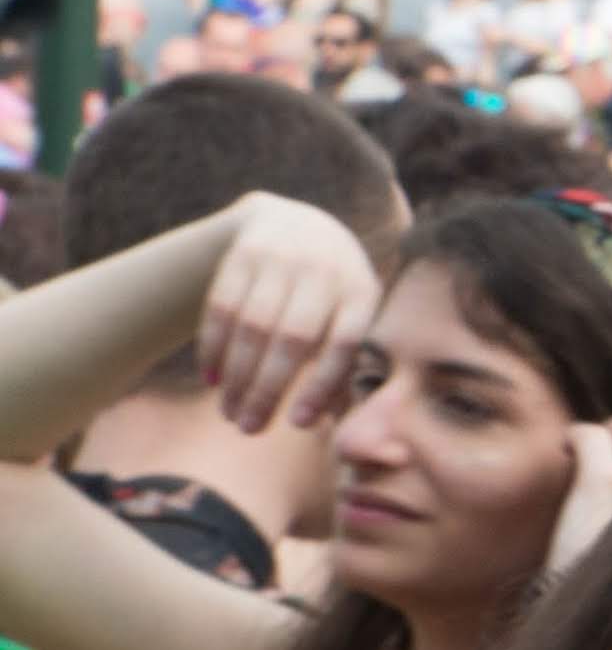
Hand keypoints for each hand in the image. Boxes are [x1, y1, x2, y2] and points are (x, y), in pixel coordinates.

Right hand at [191, 193, 381, 436]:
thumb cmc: (332, 292)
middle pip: (292, 340)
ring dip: (236, 375)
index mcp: (362, 292)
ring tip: (228, 412)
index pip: (342, 346)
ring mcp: (283, 257)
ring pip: (252, 325)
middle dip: (266, 389)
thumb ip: (344, 367)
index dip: (319, 387)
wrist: (298, 221)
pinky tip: (212, 378)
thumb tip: (331, 423)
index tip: (297, 425)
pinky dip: (213, 346)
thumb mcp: (352, 317)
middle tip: (248, 428)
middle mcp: (324, 270)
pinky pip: (221, 305)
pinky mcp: (244, 252)